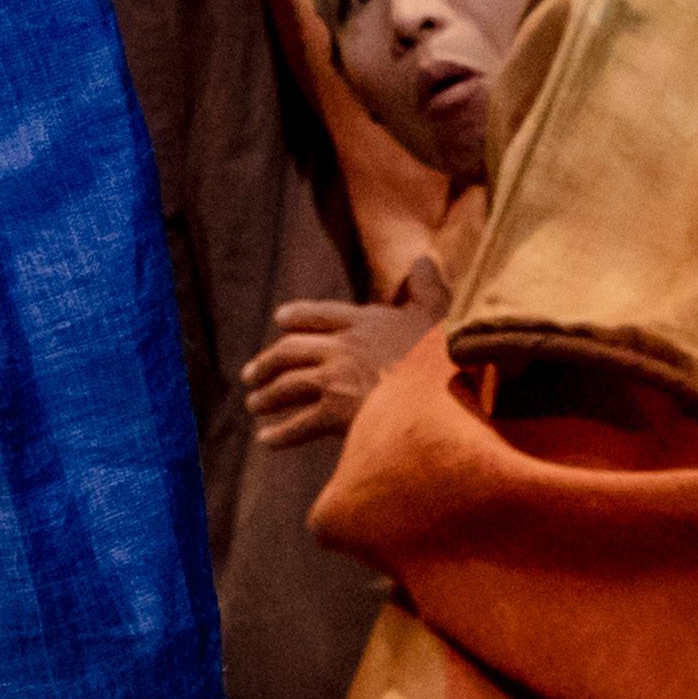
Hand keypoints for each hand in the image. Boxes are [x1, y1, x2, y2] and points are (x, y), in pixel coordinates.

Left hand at [244, 296, 433, 447]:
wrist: (444, 397)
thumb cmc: (446, 359)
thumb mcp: (438, 316)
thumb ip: (427, 289)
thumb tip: (423, 258)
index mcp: (366, 322)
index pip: (322, 314)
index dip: (298, 317)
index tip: (279, 321)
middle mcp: (344, 346)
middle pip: (291, 350)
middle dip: (268, 363)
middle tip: (251, 375)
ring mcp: (336, 378)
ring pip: (288, 385)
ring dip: (267, 396)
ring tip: (255, 404)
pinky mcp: (336, 414)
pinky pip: (299, 424)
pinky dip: (280, 433)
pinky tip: (267, 440)